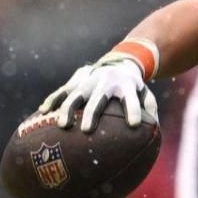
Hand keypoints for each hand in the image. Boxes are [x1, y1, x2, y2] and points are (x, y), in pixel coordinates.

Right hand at [38, 52, 155, 131]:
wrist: (119, 63)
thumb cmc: (134, 89)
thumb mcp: (146, 96)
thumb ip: (150, 112)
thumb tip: (154, 134)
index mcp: (126, 85)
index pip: (131, 98)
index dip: (133, 110)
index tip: (133, 124)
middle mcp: (106, 82)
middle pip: (98, 98)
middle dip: (91, 113)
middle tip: (86, 129)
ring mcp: (89, 80)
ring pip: (75, 94)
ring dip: (67, 109)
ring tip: (62, 125)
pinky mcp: (76, 81)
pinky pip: (62, 91)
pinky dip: (53, 100)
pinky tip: (43, 112)